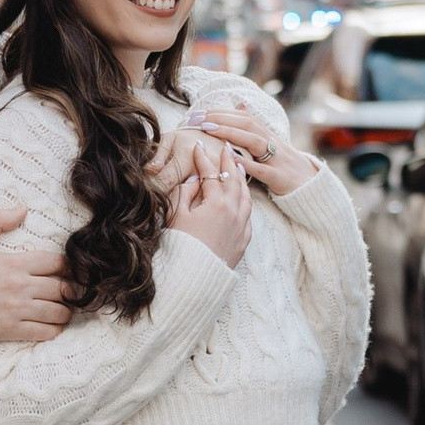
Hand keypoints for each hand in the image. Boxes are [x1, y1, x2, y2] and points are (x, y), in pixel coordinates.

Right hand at [0, 205, 70, 345]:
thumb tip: (22, 209)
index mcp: (14, 263)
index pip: (57, 262)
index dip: (67, 265)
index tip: (65, 268)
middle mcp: (20, 287)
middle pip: (63, 288)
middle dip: (69, 288)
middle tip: (67, 289)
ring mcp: (17, 310)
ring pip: (59, 311)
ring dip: (66, 310)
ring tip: (63, 307)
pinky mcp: (11, 330)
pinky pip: (46, 332)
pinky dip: (55, 329)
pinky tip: (52, 324)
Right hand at [166, 133, 253, 266]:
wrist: (193, 280)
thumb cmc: (180, 248)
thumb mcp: (176, 217)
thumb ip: (185, 193)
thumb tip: (195, 180)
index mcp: (216, 204)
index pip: (210, 173)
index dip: (202, 158)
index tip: (198, 145)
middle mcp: (233, 212)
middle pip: (233, 180)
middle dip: (228, 162)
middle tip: (225, 147)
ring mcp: (241, 227)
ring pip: (245, 195)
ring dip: (241, 178)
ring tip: (238, 165)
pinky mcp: (243, 240)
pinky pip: (249, 213)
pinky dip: (246, 199)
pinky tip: (243, 195)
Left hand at [186, 94, 317, 198]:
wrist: (311, 186)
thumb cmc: (284, 164)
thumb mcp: (270, 143)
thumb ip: (253, 126)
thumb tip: (238, 105)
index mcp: (268, 135)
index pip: (244, 117)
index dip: (222, 113)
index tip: (199, 112)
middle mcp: (273, 143)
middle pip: (247, 124)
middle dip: (221, 119)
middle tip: (198, 119)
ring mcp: (277, 160)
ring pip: (255, 141)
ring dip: (231, 134)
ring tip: (210, 131)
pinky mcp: (280, 178)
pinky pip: (263, 170)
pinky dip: (246, 164)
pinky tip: (231, 159)